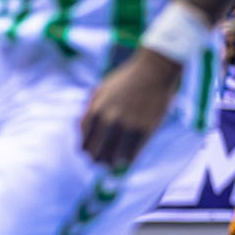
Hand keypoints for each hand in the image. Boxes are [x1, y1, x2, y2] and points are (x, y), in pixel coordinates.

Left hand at [79, 49, 180, 168]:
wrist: (154, 70)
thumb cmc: (127, 79)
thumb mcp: (101, 90)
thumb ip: (90, 109)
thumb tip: (80, 131)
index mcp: (96, 110)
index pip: (84, 140)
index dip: (86, 150)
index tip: (90, 154)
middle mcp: (109, 120)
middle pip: (97, 152)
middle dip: (97, 159)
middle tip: (100, 163)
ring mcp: (128, 125)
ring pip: (114, 157)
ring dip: (112, 163)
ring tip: (113, 164)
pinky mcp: (145, 129)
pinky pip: (133, 153)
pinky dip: (128, 159)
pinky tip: (127, 159)